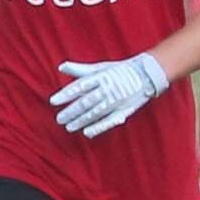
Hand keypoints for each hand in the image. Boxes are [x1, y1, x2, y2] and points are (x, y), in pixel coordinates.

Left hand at [52, 54, 168, 137]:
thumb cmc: (118, 70)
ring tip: (68, 127)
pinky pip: (110, 120)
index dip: (66, 94)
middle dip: (71, 112)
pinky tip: (87, 133)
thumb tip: (61, 67)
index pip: (80, 86)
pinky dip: (99, 127)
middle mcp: (107, 89)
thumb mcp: (100, 67)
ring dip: (81, 121)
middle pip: (86, 102)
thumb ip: (80, 70)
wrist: (146, 74)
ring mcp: (116, 100)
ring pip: (95, 113)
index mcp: (101, 77)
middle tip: (59, 119)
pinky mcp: (124, 110)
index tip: (53, 102)